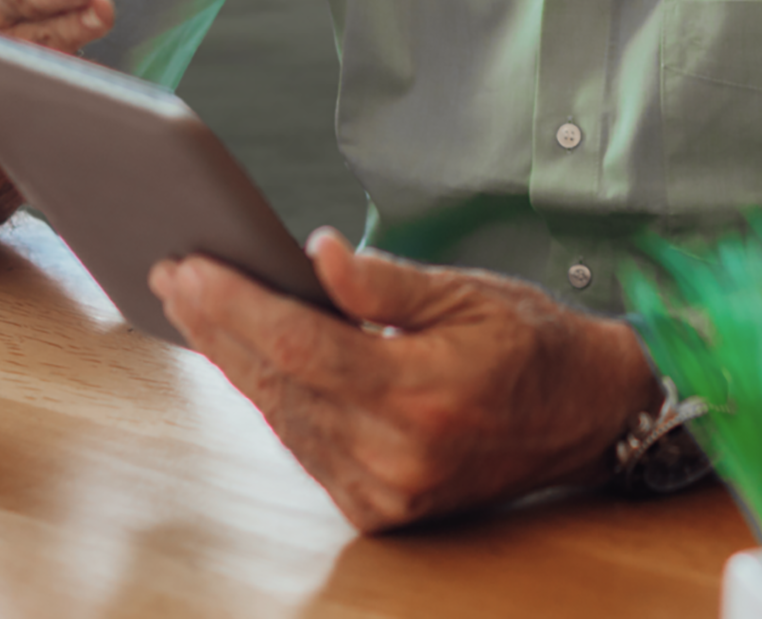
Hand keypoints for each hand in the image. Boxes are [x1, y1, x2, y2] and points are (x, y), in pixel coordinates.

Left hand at [151, 230, 662, 532]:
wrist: (587, 416)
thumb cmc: (533, 344)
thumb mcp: (468, 290)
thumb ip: (384, 280)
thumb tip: (316, 252)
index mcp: (420, 392)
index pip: (300, 345)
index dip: (237, 305)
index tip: (192, 266)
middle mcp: (397, 453)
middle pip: (278, 383)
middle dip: (218, 325)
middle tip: (175, 275)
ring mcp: (386, 491)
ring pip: (284, 418)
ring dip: (235, 361)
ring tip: (197, 307)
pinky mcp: (381, 510)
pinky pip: (308, 447)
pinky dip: (276, 400)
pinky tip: (246, 358)